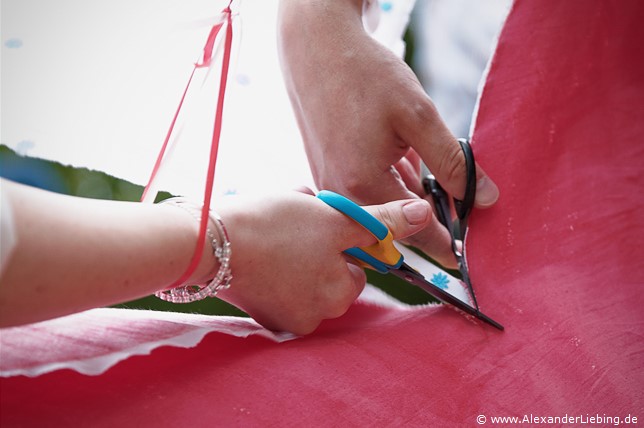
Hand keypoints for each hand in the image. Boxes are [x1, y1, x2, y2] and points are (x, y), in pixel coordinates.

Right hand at [216, 190, 430, 334]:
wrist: (206, 243)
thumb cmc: (273, 228)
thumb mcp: (334, 218)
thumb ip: (380, 222)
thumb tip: (423, 217)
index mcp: (338, 295)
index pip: (356, 265)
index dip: (341, 238)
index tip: (320, 222)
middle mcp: (315, 316)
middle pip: (329, 271)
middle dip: (318, 244)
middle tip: (295, 223)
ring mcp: (284, 317)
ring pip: (304, 273)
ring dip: (297, 251)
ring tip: (274, 233)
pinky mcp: (259, 311)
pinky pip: (280, 282)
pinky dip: (275, 264)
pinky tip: (258, 247)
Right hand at [277, 0, 498, 266]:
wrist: (316, 49)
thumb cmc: (365, 76)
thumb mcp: (419, 117)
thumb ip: (453, 163)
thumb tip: (484, 197)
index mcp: (363, 186)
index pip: (414, 231)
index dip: (445, 244)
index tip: (465, 256)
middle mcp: (342, 194)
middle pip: (396, 222)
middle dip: (429, 215)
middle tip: (458, 204)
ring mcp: (331, 184)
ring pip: (381, 204)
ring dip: (409, 195)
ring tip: (429, 175)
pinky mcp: (327, 170)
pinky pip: (365, 189)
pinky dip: (389, 181)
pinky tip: (403, 162)